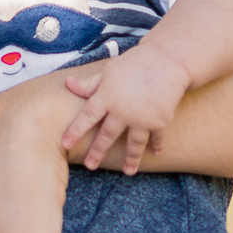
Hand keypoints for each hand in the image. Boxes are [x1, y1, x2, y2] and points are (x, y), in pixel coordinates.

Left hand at [61, 45, 190, 173]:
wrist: (167, 60)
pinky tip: (155, 153)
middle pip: (107, 136)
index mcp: (107, 96)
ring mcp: (142, 117)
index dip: (75, 131)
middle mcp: (122, 110)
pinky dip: (156, 146)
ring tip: (127, 172)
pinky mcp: (160, 120)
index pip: (86, 117)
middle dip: (97, 152)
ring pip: (133, 144)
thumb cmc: (134, 64)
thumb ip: (89, 84)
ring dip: (131, 159)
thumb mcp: (109, 71)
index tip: (65, 144)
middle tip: (90, 166)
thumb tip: (68, 83)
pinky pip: (156, 138)